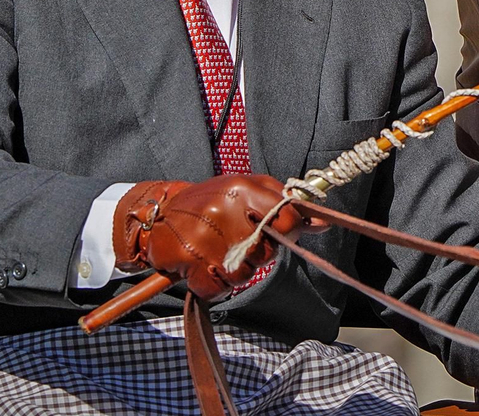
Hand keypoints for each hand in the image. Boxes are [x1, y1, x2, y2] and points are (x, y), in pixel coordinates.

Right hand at [112, 175, 319, 300]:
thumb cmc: (212, 202)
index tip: (278, 231)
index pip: (287, 217)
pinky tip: (206, 268)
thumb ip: (284, 204)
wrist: (157, 215)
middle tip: (238, 241)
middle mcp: (224, 211)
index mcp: (242, 189)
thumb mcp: (247, 190)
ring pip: (246, 274)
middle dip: (259, 252)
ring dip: (237, 271)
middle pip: (268, 251)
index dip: (288, 230)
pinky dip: (216, 285)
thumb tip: (321, 223)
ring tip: (221, 253)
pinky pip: (220, 289)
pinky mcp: (189, 263)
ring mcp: (205, 238)